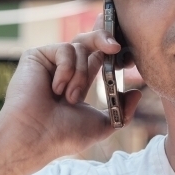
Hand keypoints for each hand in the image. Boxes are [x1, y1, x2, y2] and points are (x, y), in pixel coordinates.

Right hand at [0, 26, 142, 160]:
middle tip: (116, 47)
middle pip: (89, 40)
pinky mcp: (36, 56)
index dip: (111, 47)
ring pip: (79, 47)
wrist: (36, 136)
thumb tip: (138, 93)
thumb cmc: (64, 135)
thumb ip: (122, 110)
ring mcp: (50, 62)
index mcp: (79, 81)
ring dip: (81, 75)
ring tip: (70, 98)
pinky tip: (55, 89)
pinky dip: (66, 70)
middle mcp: (65, 69)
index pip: (98, 55)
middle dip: (104, 38)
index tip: (122, 50)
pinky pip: (63, 50)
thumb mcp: (102, 124)